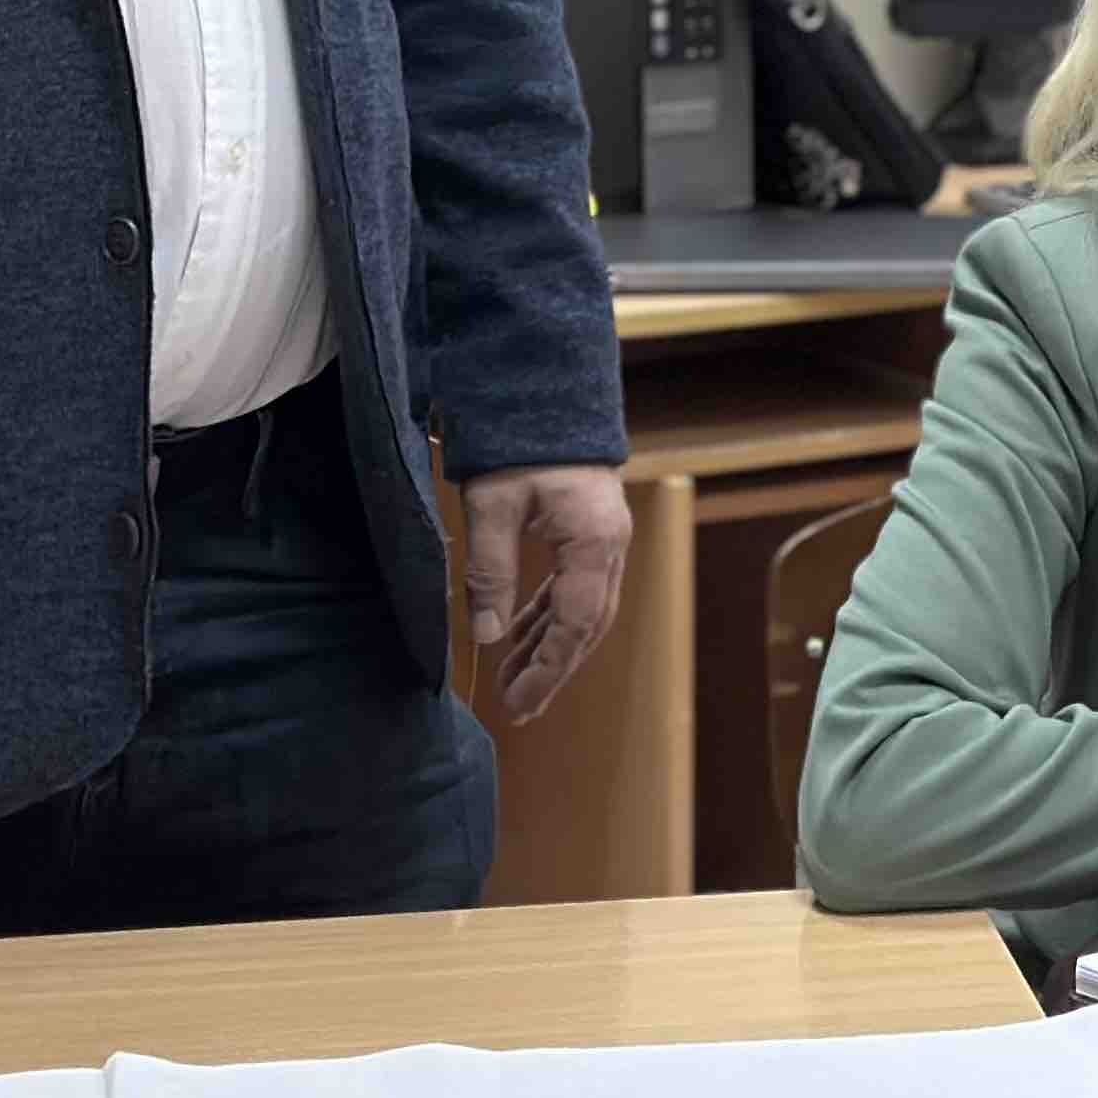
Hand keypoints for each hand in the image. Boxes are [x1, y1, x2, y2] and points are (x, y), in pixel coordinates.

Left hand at [458, 464, 631, 722]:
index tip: (517, 702)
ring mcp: (606, 540)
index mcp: (592, 541)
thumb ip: (490, 573)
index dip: (547, 669)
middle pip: (588, 626)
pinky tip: (525, 637)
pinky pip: (577, 589)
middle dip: (553, 669)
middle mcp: (610, 546)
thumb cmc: (520, 443)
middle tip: (518, 708)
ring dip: (552, 647)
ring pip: (585, 611)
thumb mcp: (493, 506)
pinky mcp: (591, 533)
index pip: (575, 623)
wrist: (546, 390)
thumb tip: (488, 637)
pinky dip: (552, 618)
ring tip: (517, 682)